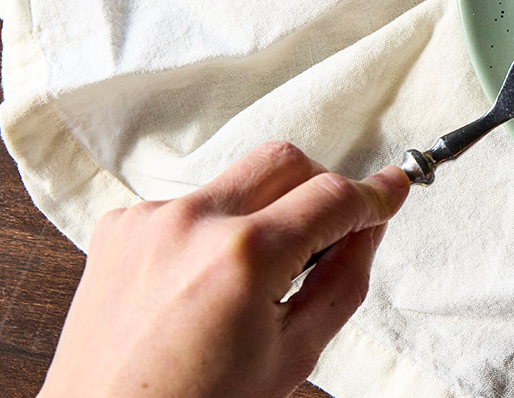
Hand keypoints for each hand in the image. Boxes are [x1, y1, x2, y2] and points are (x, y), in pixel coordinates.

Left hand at [40, 141, 408, 397]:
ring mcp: (148, 221)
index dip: (375, 193)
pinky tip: (205, 279)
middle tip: (326, 230)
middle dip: (318, 186)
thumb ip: (344, 279)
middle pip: (284, 160)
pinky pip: (187, 205)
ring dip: (261, 211)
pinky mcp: (118, 228)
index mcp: (243, 257)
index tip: (395, 188)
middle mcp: (191, 224)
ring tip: (253, 273)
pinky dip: (212, 230)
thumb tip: (370, 227)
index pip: (332, 196)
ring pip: (235, 181)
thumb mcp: (295, 352)